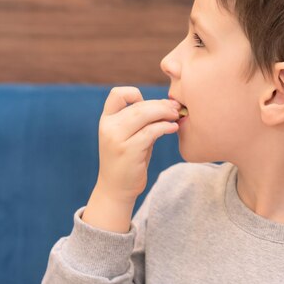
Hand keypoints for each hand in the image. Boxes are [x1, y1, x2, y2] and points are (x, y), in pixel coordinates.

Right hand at [82, 87, 179, 231]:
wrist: (116, 189)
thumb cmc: (128, 161)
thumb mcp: (130, 137)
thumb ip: (142, 121)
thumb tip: (168, 105)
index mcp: (107, 120)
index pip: (117, 94)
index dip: (136, 94)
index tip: (152, 104)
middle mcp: (108, 127)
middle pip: (138, 105)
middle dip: (161, 105)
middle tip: (176, 108)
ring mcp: (117, 139)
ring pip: (144, 115)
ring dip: (164, 113)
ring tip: (176, 116)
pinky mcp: (128, 150)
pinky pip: (150, 131)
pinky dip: (165, 127)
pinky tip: (173, 128)